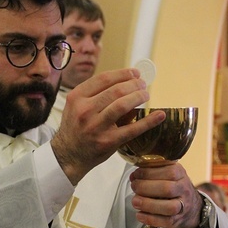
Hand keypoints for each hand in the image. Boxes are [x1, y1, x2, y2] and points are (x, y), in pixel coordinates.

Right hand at [51, 69, 165, 184]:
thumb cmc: (75, 128)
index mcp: (77, 97)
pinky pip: (132, 129)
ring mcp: (96, 126)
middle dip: (134, 84)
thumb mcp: (77, 106)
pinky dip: (149, 121)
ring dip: (139, 96)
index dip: (123, 73)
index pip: (104, 78)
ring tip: (146, 94)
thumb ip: (95, 94)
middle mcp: (84, 110)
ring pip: (123, 105)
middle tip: (143, 84)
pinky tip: (159, 115)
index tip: (134, 73)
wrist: (68, 155)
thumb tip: (125, 82)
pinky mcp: (108, 141)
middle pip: (116, 90)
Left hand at [128, 163, 202, 227]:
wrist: (191, 208)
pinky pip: (165, 221)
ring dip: (148, 204)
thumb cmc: (175, 188)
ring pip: (169, 207)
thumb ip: (152, 172)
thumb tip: (134, 176)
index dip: (149, 173)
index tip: (136, 175)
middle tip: (134, 187)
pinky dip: (149, 218)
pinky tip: (140, 214)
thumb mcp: (169, 174)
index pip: (168, 172)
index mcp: (180, 174)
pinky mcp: (177, 221)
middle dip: (145, 187)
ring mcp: (182, 207)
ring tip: (135, 201)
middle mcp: (183, 190)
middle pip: (167, 189)